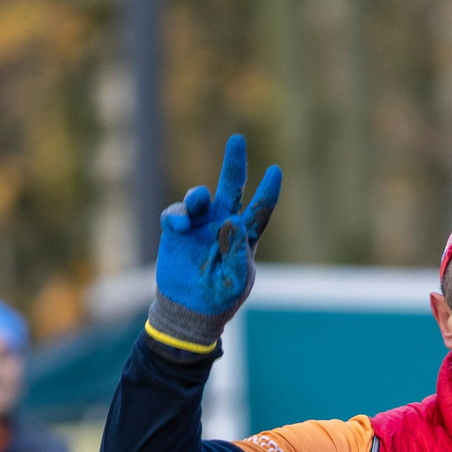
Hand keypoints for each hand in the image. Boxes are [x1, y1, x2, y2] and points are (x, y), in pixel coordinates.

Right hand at [148, 133, 281, 350]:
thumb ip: (237, 253)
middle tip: (238, 139)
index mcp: (244, 236)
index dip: (268, 191)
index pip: (260, 209)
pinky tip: (178, 226)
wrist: (189, 312)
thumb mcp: (235, 281)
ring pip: (200, 197)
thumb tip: (231, 220)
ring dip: (198, 196)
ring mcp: (199, 226)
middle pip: (231, 188)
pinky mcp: (177, 232)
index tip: (276, 171)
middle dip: (234, 163)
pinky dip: (176, 215)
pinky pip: (175, 213)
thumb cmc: (219, 299)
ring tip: (196, 203)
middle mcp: (222, 224)